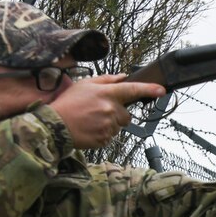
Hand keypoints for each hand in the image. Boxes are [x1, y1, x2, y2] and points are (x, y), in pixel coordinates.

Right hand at [50, 74, 164, 148]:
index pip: (132, 90)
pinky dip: (103, 133)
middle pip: (127, 114)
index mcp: (107, 94)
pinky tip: (90, 129)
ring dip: (110, 124)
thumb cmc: (68, 103)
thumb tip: (123, 77)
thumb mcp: (84, 84)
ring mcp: (108, 125)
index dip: (149, 90)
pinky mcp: (105, 139)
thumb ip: (106, 80)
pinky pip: (111, 136)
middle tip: (98, 112)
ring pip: (119, 126)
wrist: (54, 126)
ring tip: (91, 120)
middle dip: (117, 114)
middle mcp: (110, 109)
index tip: (161, 91)